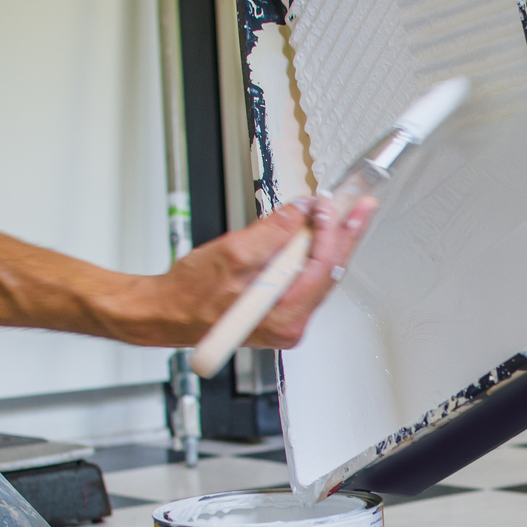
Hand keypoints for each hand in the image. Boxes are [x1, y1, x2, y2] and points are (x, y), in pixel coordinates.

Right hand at [112, 196, 377, 349]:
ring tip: (343, 215)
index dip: (332, 230)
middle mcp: (290, 323)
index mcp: (284, 316)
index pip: (323, 266)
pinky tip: (317, 235)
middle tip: (360, 207)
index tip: (331, 204)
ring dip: (330, 241)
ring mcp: (286, 318)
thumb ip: (272, 233)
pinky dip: (310, 253)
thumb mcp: (232, 254)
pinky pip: (303, 278)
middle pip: (329, 271)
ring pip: (318, 273)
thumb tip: (299, 213)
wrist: (167, 312)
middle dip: (344, 234)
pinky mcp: (278, 309)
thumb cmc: (189, 296)